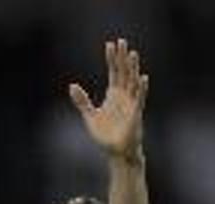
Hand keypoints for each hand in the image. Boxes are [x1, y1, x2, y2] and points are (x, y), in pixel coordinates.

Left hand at [70, 38, 148, 161]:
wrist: (116, 152)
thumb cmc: (105, 135)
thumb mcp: (90, 116)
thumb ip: (82, 101)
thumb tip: (72, 86)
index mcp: (114, 95)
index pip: (114, 72)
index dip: (111, 59)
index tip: (109, 44)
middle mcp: (124, 96)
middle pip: (124, 72)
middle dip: (122, 58)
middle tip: (121, 41)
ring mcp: (131, 104)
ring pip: (133, 82)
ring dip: (132, 68)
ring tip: (132, 54)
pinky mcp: (135, 114)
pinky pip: (139, 99)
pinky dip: (141, 89)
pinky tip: (143, 78)